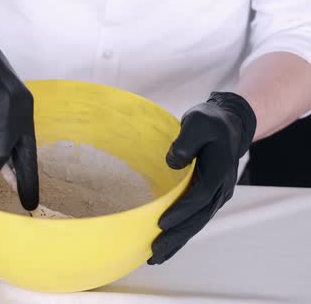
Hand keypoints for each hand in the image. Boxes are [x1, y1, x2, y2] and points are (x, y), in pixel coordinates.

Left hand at [149, 92, 256, 263]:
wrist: (228, 126)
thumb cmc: (209, 122)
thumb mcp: (197, 122)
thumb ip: (186, 140)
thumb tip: (172, 161)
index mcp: (219, 170)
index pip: (200, 195)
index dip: (181, 210)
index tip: (161, 223)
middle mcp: (221, 188)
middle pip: (198, 217)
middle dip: (176, 237)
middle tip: (154, 252)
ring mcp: (216, 195)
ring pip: (197, 223)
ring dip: (177, 242)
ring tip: (155, 259)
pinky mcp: (208, 198)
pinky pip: (195, 220)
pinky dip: (181, 236)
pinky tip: (166, 249)